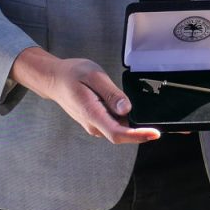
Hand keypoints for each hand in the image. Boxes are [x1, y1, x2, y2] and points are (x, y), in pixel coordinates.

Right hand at [12, 48, 158, 144]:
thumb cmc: (72, 74)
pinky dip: (119, 113)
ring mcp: (93, 125)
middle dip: (136, 124)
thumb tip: (126, 110)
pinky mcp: (95, 122)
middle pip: (121, 132)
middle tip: (137, 102)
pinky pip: (113, 122)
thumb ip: (111, 94)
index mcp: (92, 114)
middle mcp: (93, 125)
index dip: (138, 136)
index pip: (118, 133)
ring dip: (125, 115)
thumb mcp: (94, 76)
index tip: (155, 133)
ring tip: (114, 92)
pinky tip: (113, 98)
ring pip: (118, 126)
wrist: (54, 79)